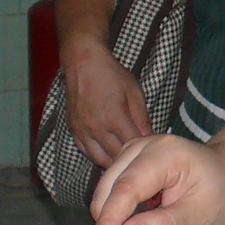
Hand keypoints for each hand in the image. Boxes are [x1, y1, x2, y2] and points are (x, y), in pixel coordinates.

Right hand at [62, 46, 152, 167]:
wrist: (83, 63)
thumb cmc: (111, 75)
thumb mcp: (134, 92)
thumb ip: (142, 118)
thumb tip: (149, 137)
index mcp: (114, 118)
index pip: (132, 145)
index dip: (143, 149)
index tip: (151, 149)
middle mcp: (96, 128)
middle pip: (116, 155)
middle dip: (129, 158)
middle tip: (140, 157)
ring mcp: (82, 130)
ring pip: (99, 158)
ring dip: (113, 161)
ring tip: (125, 158)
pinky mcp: (73, 129)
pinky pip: (85, 151)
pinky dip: (97, 155)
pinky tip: (107, 153)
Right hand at [87, 135, 224, 224]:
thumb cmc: (220, 191)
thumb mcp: (199, 216)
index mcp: (166, 153)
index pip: (127, 188)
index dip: (109, 219)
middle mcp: (143, 146)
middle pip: (110, 189)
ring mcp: (132, 152)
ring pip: (107, 193)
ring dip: (121, 223)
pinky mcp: (128, 163)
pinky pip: (113, 193)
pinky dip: (124, 216)